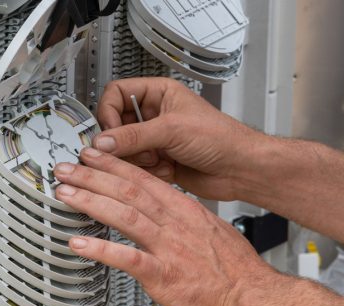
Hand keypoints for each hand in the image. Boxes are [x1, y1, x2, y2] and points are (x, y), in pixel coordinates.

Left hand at [53, 148, 277, 305]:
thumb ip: (184, 221)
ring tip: (66, 194)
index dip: (114, 164)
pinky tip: (78, 244)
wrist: (251, 296)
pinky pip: (126, 258)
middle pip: (128, 190)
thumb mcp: (211, 230)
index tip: (93, 155)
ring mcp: (168, 247)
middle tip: (66, 168)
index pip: (144, 178)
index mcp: (184, 210)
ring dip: (91, 202)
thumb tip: (166, 217)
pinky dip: (100, 250)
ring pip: (124, 215)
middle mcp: (174, 222)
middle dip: (93, 176)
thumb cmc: (235, 269)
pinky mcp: (163, 274)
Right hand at [93, 77, 273, 200]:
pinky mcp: (158, 163)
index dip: (109, 112)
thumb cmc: (221, 138)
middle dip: (122, 141)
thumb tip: (103, 140)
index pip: (116, 94)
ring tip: (154, 160)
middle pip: (116, 125)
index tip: (111, 132)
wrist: (240, 169)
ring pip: (123, 150)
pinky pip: (135, 167)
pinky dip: (145, 172)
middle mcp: (155, 116)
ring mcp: (155, 140)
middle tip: (130, 150)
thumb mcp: (172, 130)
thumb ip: (133, 135)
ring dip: (136, 159)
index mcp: (159, 94)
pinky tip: (164, 170)